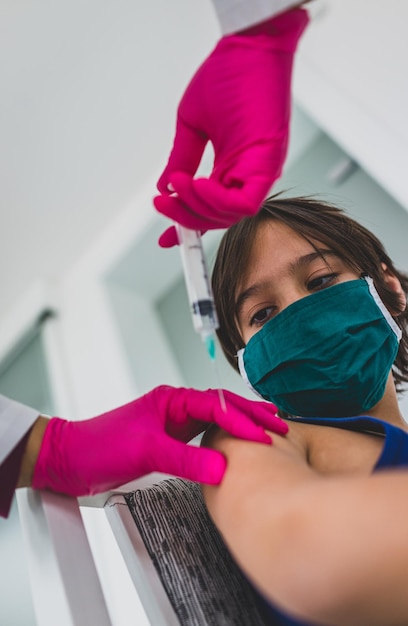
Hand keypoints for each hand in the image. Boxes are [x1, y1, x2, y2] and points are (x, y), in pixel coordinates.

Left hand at [32, 386, 286, 495]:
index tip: (263, 437)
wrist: (71, 459)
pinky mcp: (169, 439)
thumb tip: (223, 467)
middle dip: (252, 415)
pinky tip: (236, 445)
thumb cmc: (100, 445)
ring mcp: (173, 423)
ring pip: (216, 420)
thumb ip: (185, 459)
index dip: (242, 421)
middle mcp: (176, 407)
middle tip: (280, 425)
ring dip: (242, 424)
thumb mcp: (146, 451)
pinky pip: (205, 435)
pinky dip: (225, 438)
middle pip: (223, 406)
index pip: (217, 406)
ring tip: (269, 428)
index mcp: (172, 399)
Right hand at [154, 8, 308, 247]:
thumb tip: (165, 187)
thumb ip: (182, 159)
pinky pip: (244, 202)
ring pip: (229, 215)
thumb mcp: (192, 126)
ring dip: (197, 206)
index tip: (165, 237)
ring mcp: (259, 170)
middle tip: (163, 201)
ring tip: (178, 184)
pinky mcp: (268, 163)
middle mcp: (247, 174)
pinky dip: (218, 202)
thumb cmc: (227, 76)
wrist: (247, 46)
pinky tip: (197, 184)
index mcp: (232, 167)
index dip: (186, 225)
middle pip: (217, 218)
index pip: (210, 208)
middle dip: (185, 217)